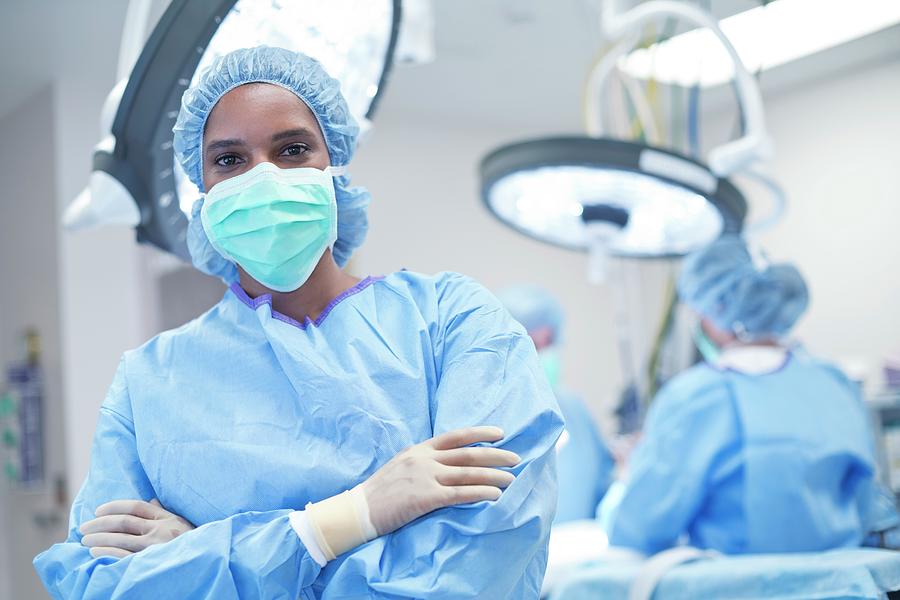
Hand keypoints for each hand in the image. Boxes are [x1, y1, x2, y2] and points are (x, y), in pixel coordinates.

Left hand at [79, 498, 194, 557]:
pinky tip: (94, 552)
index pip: (136, 506)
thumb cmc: (190, 544)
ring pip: (120, 538)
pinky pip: (122, 555)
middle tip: (83, 528)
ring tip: (84, 541)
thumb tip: (151, 501)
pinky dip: (106, 552)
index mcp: (167, 518)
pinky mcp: (150, 561)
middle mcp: (160, 529)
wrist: (204, 564)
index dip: (115, 506)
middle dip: (100, 523)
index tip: (98, 510)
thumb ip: (163, 513)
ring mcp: (155, 545)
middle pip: (124, 521)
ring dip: (98, 538)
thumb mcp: (181, 525)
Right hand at [360, 426, 520, 535]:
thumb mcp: (400, 467)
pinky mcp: (425, 497)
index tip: (500, 433)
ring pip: (468, 473)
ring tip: (512, 479)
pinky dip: (480, 492)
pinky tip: (495, 495)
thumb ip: (423, 463)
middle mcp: (424, 459)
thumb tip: (446, 466)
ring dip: (494, 475)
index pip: (454, 436)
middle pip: (467, 454)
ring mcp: (424, 477)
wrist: (357, 510)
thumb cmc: (379, 493)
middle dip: (495, 455)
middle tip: (516, 458)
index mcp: (418, 450)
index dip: (479, 433)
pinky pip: (460, 494)